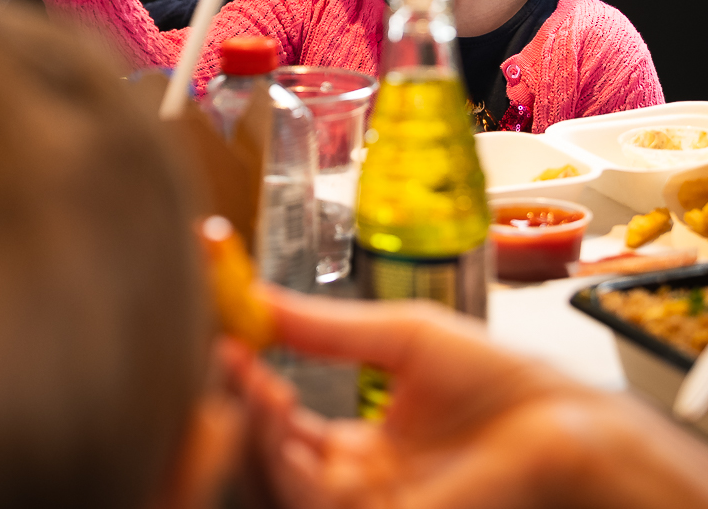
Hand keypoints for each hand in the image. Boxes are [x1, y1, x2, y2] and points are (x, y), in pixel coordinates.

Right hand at [229, 289, 707, 508]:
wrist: (561, 425)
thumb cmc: (501, 382)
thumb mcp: (400, 336)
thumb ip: (326, 327)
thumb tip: (256, 297)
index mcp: (363, 447)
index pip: (285, 421)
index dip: (250, 381)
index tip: (224, 332)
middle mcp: (358, 486)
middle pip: (271, 459)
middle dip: (240, 407)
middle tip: (224, 353)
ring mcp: (368, 508)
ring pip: (280, 483)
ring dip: (252, 429)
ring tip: (246, 372)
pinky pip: (307, 499)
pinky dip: (279, 457)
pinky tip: (272, 409)